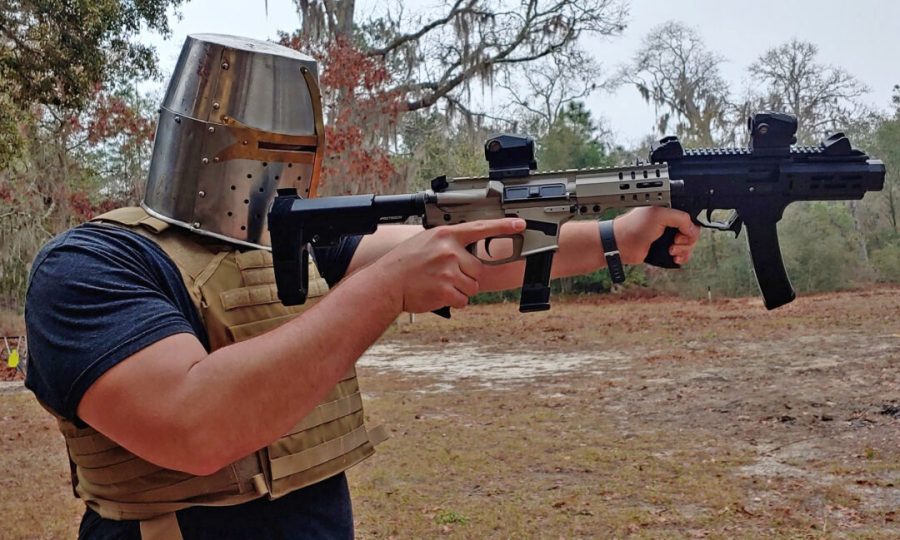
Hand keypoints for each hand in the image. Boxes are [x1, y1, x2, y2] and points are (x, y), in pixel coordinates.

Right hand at [371, 218, 526, 312]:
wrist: (387, 283)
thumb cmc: (405, 263)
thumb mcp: (426, 241)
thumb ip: (449, 243)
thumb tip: (468, 251)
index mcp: (446, 235)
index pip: (480, 228)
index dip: (502, 226)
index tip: (519, 225)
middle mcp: (450, 251)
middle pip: (478, 267)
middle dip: (466, 275)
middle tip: (444, 275)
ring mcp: (449, 271)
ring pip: (473, 286)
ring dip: (459, 289)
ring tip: (438, 284)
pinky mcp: (447, 290)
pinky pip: (464, 300)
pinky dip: (453, 300)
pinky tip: (437, 294)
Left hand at [614, 207, 700, 264]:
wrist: (621, 244)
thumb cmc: (634, 226)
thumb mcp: (660, 215)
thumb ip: (681, 218)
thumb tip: (692, 229)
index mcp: (670, 210)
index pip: (691, 217)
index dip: (690, 226)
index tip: (682, 231)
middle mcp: (670, 223)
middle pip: (692, 232)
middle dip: (687, 240)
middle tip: (675, 240)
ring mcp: (668, 236)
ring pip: (688, 245)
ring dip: (683, 249)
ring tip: (671, 249)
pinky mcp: (665, 249)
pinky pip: (682, 254)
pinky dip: (681, 257)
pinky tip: (675, 257)